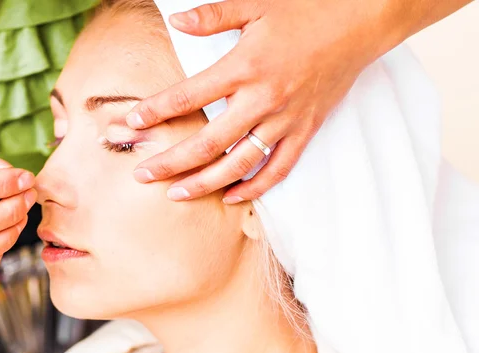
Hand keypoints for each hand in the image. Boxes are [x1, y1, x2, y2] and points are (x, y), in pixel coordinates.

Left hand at [127, 0, 401, 202]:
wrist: (358, 23)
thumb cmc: (305, 11)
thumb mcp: (256, 5)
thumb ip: (213, 16)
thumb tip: (176, 21)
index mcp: (244, 67)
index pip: (189, 96)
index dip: (156, 111)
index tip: (130, 123)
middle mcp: (262, 99)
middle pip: (208, 142)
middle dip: (171, 162)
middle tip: (142, 176)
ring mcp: (285, 120)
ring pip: (239, 163)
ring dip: (205, 182)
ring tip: (176, 195)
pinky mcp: (305, 130)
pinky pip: (278, 168)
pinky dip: (255, 186)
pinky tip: (231, 196)